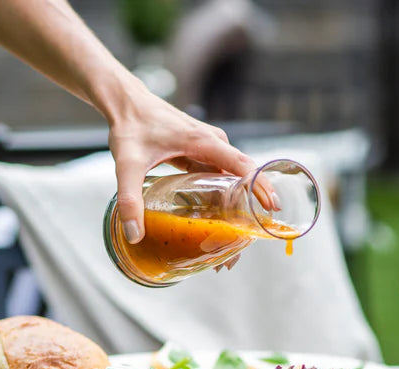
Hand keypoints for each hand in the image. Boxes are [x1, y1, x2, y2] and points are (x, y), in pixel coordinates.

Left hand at [106, 79, 257, 246]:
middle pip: (243, 173)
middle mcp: (212, 142)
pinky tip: (224, 213)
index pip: (243, 165)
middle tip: (256, 233)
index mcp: (204, 142)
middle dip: (254, 200)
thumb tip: (134, 236)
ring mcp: (208, 146)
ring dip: (241, 198)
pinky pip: (220, 173)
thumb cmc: (130, 126)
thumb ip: (130, 200)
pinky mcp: (201, 151)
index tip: (272, 207)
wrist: (126, 102)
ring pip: (233, 174)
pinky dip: (226, 191)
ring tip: (242, 230)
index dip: (260, 186)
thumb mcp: (127, 165)